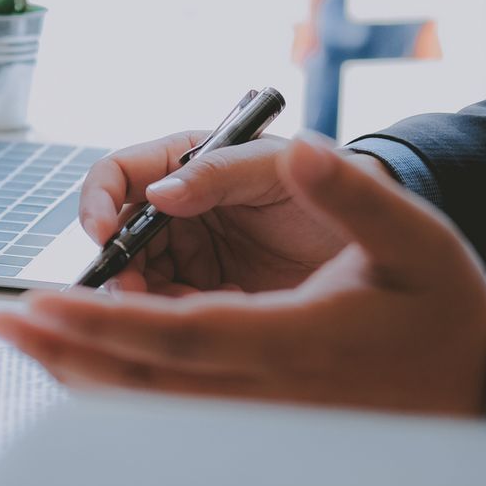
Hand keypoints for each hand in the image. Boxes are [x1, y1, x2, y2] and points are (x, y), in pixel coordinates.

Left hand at [0, 136, 485, 415]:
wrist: (485, 381)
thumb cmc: (445, 306)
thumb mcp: (414, 235)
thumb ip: (352, 192)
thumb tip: (299, 149)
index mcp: (294, 344)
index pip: (173, 336)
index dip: (99, 321)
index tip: (40, 301)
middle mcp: (266, 394)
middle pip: (141, 385)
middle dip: (62, 353)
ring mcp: (258, 420)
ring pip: (148, 409)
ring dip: (78, 375)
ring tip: (24, 342)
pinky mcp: (256, 424)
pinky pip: (168, 413)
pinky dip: (115, 390)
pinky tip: (81, 365)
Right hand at [79, 130, 395, 294]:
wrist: (384, 237)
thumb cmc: (336, 183)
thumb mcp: (278, 169)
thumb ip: (221, 173)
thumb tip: (160, 192)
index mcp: (189, 164)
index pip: (120, 175)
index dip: (100, 201)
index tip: (102, 233)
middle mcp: (181, 211)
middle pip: (118, 237)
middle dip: (118, 264)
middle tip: (133, 291)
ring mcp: (192, 256)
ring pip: (139, 282)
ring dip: (147, 300)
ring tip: (189, 307)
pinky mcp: (210, 298)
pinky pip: (175, 316)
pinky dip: (186, 321)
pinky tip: (225, 315)